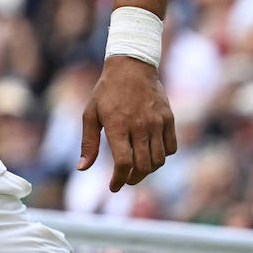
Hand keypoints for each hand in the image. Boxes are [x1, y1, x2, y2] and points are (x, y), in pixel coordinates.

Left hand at [77, 57, 176, 192]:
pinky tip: (151, 154)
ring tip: (138, 169)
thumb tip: (82, 168)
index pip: (123, 164)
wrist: (132, 66)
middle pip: (143, 166)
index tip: (114, 187)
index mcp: (117, 126)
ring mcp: (156, 122)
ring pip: (159, 160)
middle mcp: (139, 126)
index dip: (119, 180)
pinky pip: (171, 148)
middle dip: (133, 179)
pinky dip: (163, 156)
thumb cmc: (106, 91)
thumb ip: (88, 143)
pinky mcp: (169, 118)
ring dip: (148, 171)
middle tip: (125, 179)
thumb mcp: (90, 114)